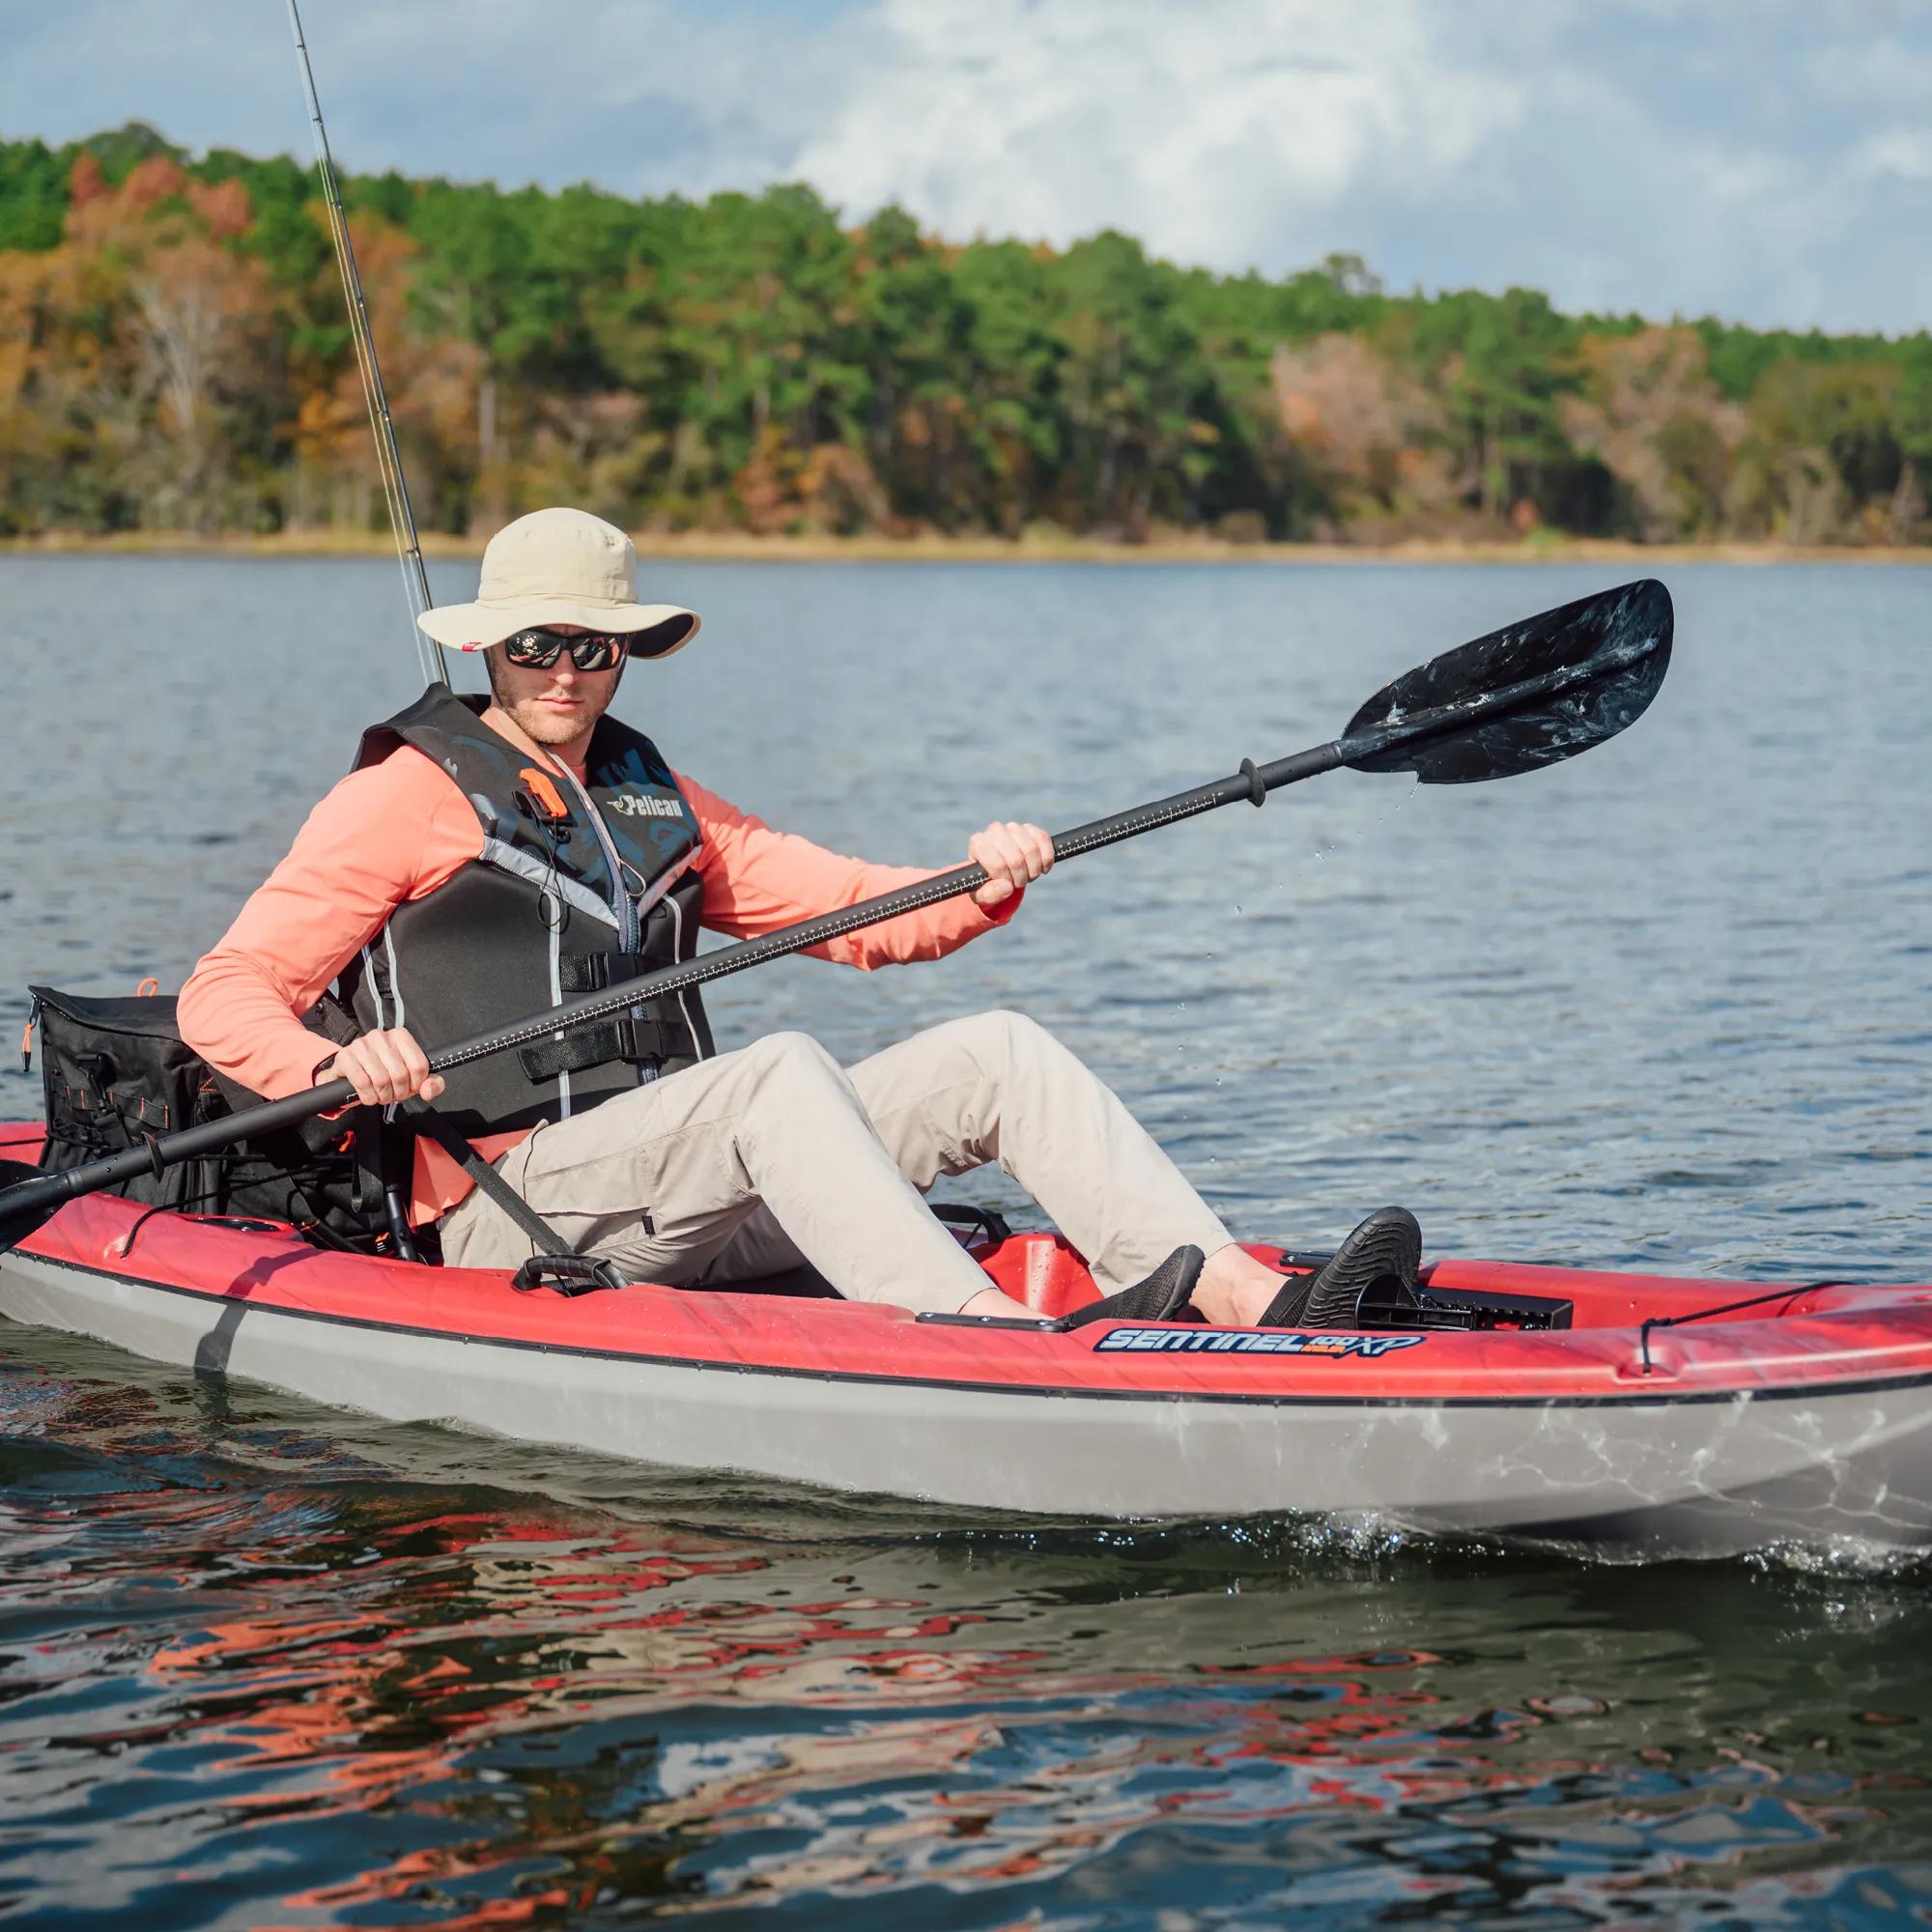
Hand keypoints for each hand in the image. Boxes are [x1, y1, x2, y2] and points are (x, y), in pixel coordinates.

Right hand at [324, 1026, 445, 1106]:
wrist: (351, 1072)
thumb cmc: (385, 1072)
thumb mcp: (412, 1077)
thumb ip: (431, 1083)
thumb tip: (428, 1090)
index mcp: (401, 1036)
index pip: (419, 1065)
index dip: (416, 1084)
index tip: (410, 1087)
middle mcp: (381, 1036)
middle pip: (400, 1075)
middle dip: (398, 1093)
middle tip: (393, 1094)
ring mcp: (361, 1045)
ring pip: (381, 1080)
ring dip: (383, 1096)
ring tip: (381, 1095)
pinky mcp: (345, 1056)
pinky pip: (362, 1083)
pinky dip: (368, 1096)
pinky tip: (369, 1094)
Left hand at [968, 820, 1053, 908]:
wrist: (997, 869)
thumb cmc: (986, 882)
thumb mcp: (982, 894)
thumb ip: (990, 894)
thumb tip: (1007, 887)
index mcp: (978, 844)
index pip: (998, 864)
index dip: (1006, 880)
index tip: (1006, 884)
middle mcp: (994, 831)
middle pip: (1016, 859)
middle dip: (1021, 878)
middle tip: (1018, 883)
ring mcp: (1013, 827)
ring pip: (1031, 850)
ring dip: (1034, 870)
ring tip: (1027, 875)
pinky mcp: (1030, 828)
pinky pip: (1043, 839)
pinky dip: (1046, 858)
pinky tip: (1042, 868)